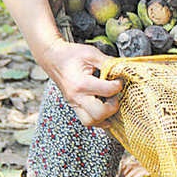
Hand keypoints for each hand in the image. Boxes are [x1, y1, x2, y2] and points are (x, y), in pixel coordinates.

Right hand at [0, 0, 122, 127]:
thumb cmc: (71, 55)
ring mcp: (74, 103)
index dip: (118, 86)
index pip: (107, 91)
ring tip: (109, 103)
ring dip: (104, 116)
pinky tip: (105, 112)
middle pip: (98, 114)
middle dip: (112, 107)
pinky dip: (98, 120)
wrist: (52, 58)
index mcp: (81, 83)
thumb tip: (123, 68)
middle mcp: (76, 96)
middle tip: (114, 96)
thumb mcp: (91, 53)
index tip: (119, 80)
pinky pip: (87, 121)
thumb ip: (108, 62)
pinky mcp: (74, 106)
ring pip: (91, 122)